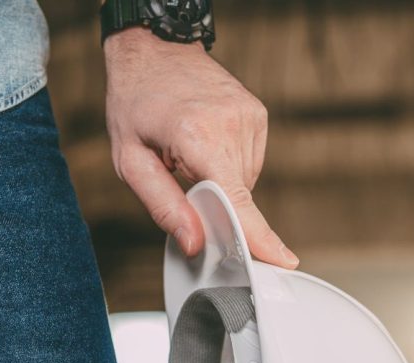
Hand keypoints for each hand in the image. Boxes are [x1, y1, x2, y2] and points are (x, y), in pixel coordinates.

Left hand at [104, 27, 297, 267]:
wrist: (153, 51)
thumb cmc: (135, 104)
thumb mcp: (131, 161)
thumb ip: (162, 205)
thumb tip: (194, 241)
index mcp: (196, 136)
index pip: (235, 198)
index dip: (258, 235)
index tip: (283, 260)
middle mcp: (230, 124)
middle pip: (236, 195)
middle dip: (213, 202)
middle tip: (181, 176)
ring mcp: (249, 115)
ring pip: (244, 180)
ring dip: (219, 180)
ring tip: (190, 152)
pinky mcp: (257, 113)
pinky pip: (248, 161)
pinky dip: (228, 163)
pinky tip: (206, 143)